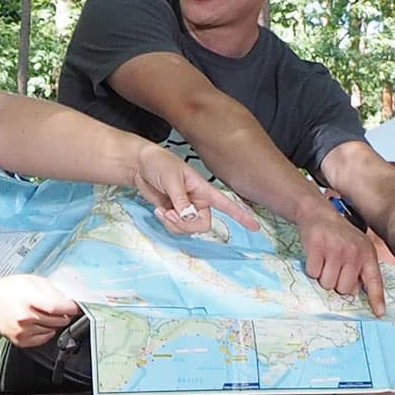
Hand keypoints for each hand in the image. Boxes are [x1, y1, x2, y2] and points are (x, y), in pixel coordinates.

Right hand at [0, 273, 82, 346]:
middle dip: (63, 314)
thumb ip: (53, 290)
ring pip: (53, 330)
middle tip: (58, 307)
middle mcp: (26, 317)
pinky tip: (37, 322)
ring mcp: (23, 331)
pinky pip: (44, 339)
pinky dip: (46, 331)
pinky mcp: (21, 341)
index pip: (58, 307)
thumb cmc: (9, 290)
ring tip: (41, 312)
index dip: (71, 308)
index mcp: (29, 299)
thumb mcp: (32, 281)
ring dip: (53, 322)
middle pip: (58, 320)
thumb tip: (69, 301)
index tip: (76, 307)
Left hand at [127, 144, 251, 237]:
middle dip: (187, 225)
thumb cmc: (159, 164)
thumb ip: (182, 200)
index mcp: (204, 190)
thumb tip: (189, 217)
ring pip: (188, 230)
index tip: (255, 227)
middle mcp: (198, 202)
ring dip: (174, 224)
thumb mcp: (172, 179)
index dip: (241, 215)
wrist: (139, 166)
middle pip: (203, 225)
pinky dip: (167, 223)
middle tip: (171, 213)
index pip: (227, 204)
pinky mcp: (174, 214)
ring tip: (163, 210)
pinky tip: (159, 210)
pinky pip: (176, 229)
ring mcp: (186, 209)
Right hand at [298, 205, 388, 314]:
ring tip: (324, 260)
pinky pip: (313, 274)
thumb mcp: (357, 247)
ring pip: (327, 284)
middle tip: (333, 267)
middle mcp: (354, 252)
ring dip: (322, 276)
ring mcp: (336, 249)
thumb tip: (355, 293)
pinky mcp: (317, 247)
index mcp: (367, 254)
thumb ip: (360, 268)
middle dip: (336, 283)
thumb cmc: (339, 236)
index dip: (376, 298)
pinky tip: (315, 255)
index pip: (374, 281)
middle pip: (343, 289)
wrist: (319, 213)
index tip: (379, 314)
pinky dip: (311, 269)